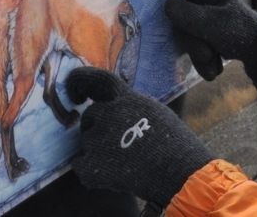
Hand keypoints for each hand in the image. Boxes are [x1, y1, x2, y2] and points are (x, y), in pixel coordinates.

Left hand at [68, 67, 212, 206]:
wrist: (181, 175)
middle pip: (90, 117)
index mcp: (125, 99)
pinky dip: (92, 172)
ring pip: (87, 143)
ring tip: (125, 164)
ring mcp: (97, 141)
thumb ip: (130, 107)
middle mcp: (107, 114)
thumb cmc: (176, 146)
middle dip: (97, 128)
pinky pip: (81, 166)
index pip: (94, 80)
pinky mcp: (92, 167)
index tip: (75, 96)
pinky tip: (114, 177)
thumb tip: (113, 107)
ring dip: (99, 151)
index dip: (79, 83)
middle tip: (116, 145)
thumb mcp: (155, 113)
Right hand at [157, 0, 256, 86]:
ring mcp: (197, 20)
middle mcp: (200, 2)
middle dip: (194, 41)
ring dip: (201, 56)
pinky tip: (215, 67)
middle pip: (180, 19)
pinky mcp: (198, 37)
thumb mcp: (219, 25)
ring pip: (184, 38)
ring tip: (217, 59)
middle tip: (212, 52)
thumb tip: (167, 5)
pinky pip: (190, 53)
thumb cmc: (243, 32)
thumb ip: (192, 16)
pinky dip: (204, 63)